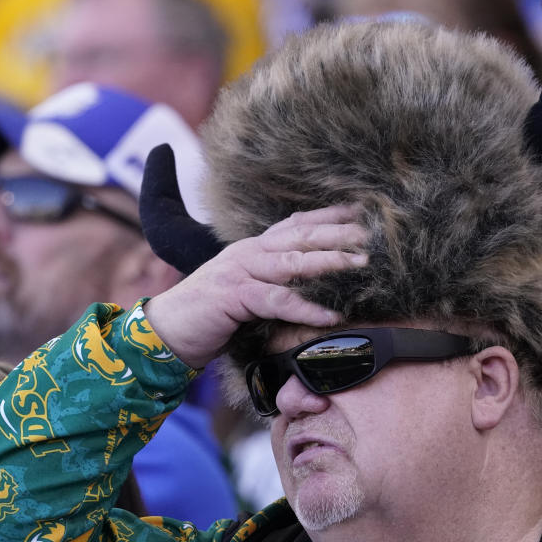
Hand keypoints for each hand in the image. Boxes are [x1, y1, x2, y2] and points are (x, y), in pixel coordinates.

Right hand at [143, 205, 367, 368]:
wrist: (167, 331)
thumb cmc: (209, 315)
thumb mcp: (245, 291)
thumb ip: (272, 283)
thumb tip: (309, 286)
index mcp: (253, 247)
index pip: (297, 223)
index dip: (330, 216)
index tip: (363, 211)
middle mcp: (248, 251)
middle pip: (301, 235)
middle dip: (340, 232)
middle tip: (374, 232)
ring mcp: (239, 270)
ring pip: (293, 262)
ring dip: (330, 261)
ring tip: (362, 264)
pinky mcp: (233, 296)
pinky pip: (276, 300)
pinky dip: (305, 307)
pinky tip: (330, 315)